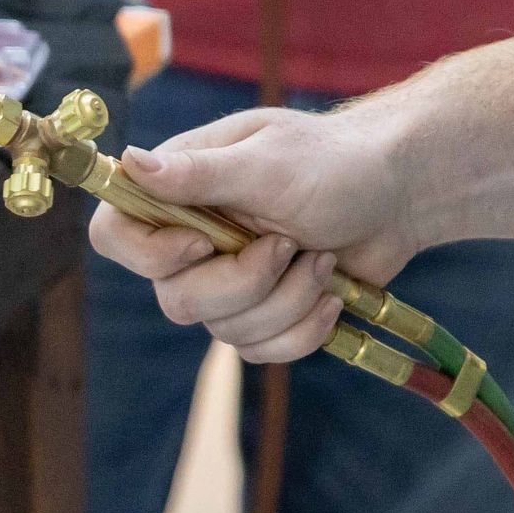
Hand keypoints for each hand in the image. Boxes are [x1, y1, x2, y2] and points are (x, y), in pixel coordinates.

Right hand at [87, 104, 425, 362]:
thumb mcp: (269, 160)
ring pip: (224, 332)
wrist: (399, 196)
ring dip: (287, 301)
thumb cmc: (333, 162)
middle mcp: (190, 239)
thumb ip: (199, 172)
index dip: (149, 253)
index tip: (205, 241)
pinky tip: (332, 293)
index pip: (114, 234)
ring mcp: (225, 282)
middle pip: (174, 299)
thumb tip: (128, 162)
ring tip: (320, 258)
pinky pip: (262, 351)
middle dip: (244, 284)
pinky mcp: (263, 314)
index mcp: (178, 189)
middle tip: (289, 244)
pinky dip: (304, 328)